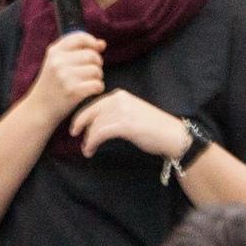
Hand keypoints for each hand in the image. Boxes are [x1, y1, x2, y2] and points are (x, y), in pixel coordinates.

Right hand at [30, 32, 105, 122]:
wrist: (38, 109)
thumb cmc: (50, 86)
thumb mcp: (55, 63)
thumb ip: (77, 51)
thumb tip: (102, 44)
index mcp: (54, 52)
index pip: (80, 37)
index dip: (92, 42)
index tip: (96, 49)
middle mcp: (59, 62)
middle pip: (92, 55)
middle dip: (96, 64)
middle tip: (89, 73)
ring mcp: (66, 77)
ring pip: (97, 70)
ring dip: (97, 78)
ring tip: (87, 83)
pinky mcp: (73, 91)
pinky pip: (97, 84)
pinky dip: (97, 89)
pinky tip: (90, 91)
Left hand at [69, 89, 189, 159]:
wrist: (172, 135)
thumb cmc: (153, 128)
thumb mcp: (131, 113)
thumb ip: (114, 113)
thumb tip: (96, 123)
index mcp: (120, 95)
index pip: (94, 103)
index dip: (83, 116)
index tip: (77, 126)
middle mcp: (119, 100)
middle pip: (90, 111)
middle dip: (80, 124)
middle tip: (74, 134)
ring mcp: (122, 111)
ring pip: (95, 124)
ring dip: (87, 139)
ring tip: (87, 149)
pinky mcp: (125, 125)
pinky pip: (100, 133)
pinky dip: (92, 142)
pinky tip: (90, 150)